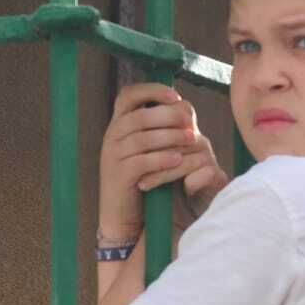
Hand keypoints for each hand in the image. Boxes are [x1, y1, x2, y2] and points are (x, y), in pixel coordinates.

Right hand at [99, 83, 225, 240]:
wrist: (124, 213)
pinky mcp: (118, 176)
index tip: (176, 96)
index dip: (151, 91)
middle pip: (138, 116)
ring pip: (140, 138)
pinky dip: (161, 159)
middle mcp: (112, 135)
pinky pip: (140, 162)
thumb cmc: (145, 176)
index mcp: (120, 123)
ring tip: (193, 139)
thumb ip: (161, 126)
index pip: (127, 95)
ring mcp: (112, 156)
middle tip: (191, 123)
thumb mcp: (150, 147)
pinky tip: (179, 160)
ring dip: (169, 136)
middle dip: (168, 116)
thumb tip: (184, 105)